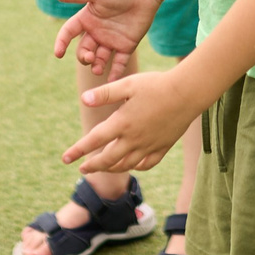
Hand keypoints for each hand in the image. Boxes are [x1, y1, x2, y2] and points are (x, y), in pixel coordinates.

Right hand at [51, 0, 162, 83]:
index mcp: (86, 19)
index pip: (68, 33)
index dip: (62, 42)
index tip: (58, 54)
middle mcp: (97, 32)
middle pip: (84, 50)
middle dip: (84, 57)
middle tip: (89, 57)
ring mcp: (111, 40)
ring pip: (99, 59)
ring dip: (96, 66)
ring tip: (97, 70)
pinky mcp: (127, 45)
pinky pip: (119, 63)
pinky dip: (115, 73)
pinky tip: (112, 81)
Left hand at [64, 67, 197, 174]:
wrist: (188, 92)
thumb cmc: (157, 84)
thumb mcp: (128, 84)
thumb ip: (105, 93)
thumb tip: (84, 100)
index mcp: (122, 123)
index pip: (94, 140)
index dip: (78, 150)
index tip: (65, 158)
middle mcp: (134, 139)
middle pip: (108, 159)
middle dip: (93, 166)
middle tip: (82, 169)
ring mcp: (149, 145)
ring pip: (126, 164)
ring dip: (111, 168)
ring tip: (103, 168)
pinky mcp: (163, 147)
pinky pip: (147, 164)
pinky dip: (136, 166)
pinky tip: (131, 164)